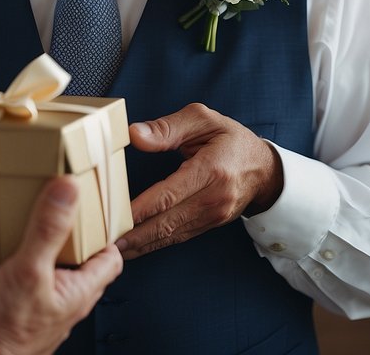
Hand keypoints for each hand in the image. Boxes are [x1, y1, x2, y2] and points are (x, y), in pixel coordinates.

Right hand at [0, 176, 122, 354]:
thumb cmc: (9, 330)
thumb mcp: (29, 269)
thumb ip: (48, 229)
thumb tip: (67, 190)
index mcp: (79, 290)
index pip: (111, 258)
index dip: (104, 234)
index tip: (90, 211)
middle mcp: (67, 300)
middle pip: (74, 260)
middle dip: (56, 238)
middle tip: (46, 217)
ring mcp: (44, 307)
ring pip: (42, 270)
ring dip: (19, 255)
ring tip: (4, 244)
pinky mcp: (21, 312)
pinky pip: (15, 285)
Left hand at [117, 103, 282, 259]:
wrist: (265, 168)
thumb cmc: (230, 138)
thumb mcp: (203, 119)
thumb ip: (167, 127)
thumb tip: (134, 135)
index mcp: (211, 170)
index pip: (169, 194)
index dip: (141, 209)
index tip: (115, 218)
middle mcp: (214, 198)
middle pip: (167, 221)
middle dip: (134, 235)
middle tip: (104, 242)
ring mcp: (213, 215)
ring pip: (171, 234)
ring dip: (140, 244)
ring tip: (110, 251)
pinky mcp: (209, 224)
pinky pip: (178, 236)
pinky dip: (154, 244)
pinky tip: (133, 247)